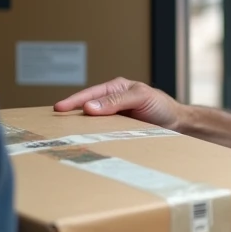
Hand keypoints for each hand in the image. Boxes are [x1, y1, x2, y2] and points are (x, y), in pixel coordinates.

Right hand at [54, 77, 185, 128]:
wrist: (178, 124)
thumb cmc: (162, 106)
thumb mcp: (141, 97)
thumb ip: (116, 101)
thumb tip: (89, 107)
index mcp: (116, 88)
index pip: (90, 94)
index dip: (73, 101)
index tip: (59, 109)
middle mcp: (113, 101)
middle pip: (87, 107)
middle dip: (70, 115)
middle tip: (52, 124)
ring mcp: (115, 117)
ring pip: (93, 122)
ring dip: (80, 128)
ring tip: (63, 135)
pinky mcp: (119, 131)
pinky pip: (103, 133)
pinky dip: (93, 137)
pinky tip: (85, 143)